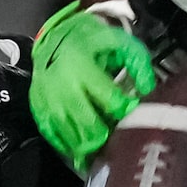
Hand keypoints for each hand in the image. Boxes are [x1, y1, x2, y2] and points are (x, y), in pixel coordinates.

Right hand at [29, 2, 154, 168]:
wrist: (57, 37)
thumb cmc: (92, 44)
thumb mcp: (120, 44)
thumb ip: (138, 64)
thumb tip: (147, 89)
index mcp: (82, 67)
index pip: (111, 101)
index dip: (126, 110)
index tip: (132, 110)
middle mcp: (62, 85)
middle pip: (89, 125)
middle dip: (107, 135)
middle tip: (118, 137)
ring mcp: (47, 99)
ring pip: (71, 135)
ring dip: (90, 146)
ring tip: (104, 148)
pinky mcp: (39, 108)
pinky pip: (54, 136)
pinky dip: (69, 146)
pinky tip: (82, 148)